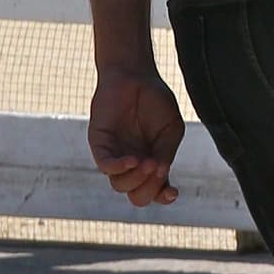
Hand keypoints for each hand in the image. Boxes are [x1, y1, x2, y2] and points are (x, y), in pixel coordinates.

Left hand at [87, 66, 184, 206]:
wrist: (135, 76)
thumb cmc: (155, 101)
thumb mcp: (170, 129)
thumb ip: (166, 152)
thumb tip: (163, 175)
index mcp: (152, 163)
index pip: (155, 191)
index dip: (163, 197)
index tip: (173, 192)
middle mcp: (132, 164)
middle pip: (137, 196)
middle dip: (150, 191)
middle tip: (159, 171)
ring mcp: (115, 156)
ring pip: (120, 186)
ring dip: (137, 178)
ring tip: (148, 161)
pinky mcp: (100, 145)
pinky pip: (105, 166)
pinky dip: (119, 167)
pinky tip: (133, 159)